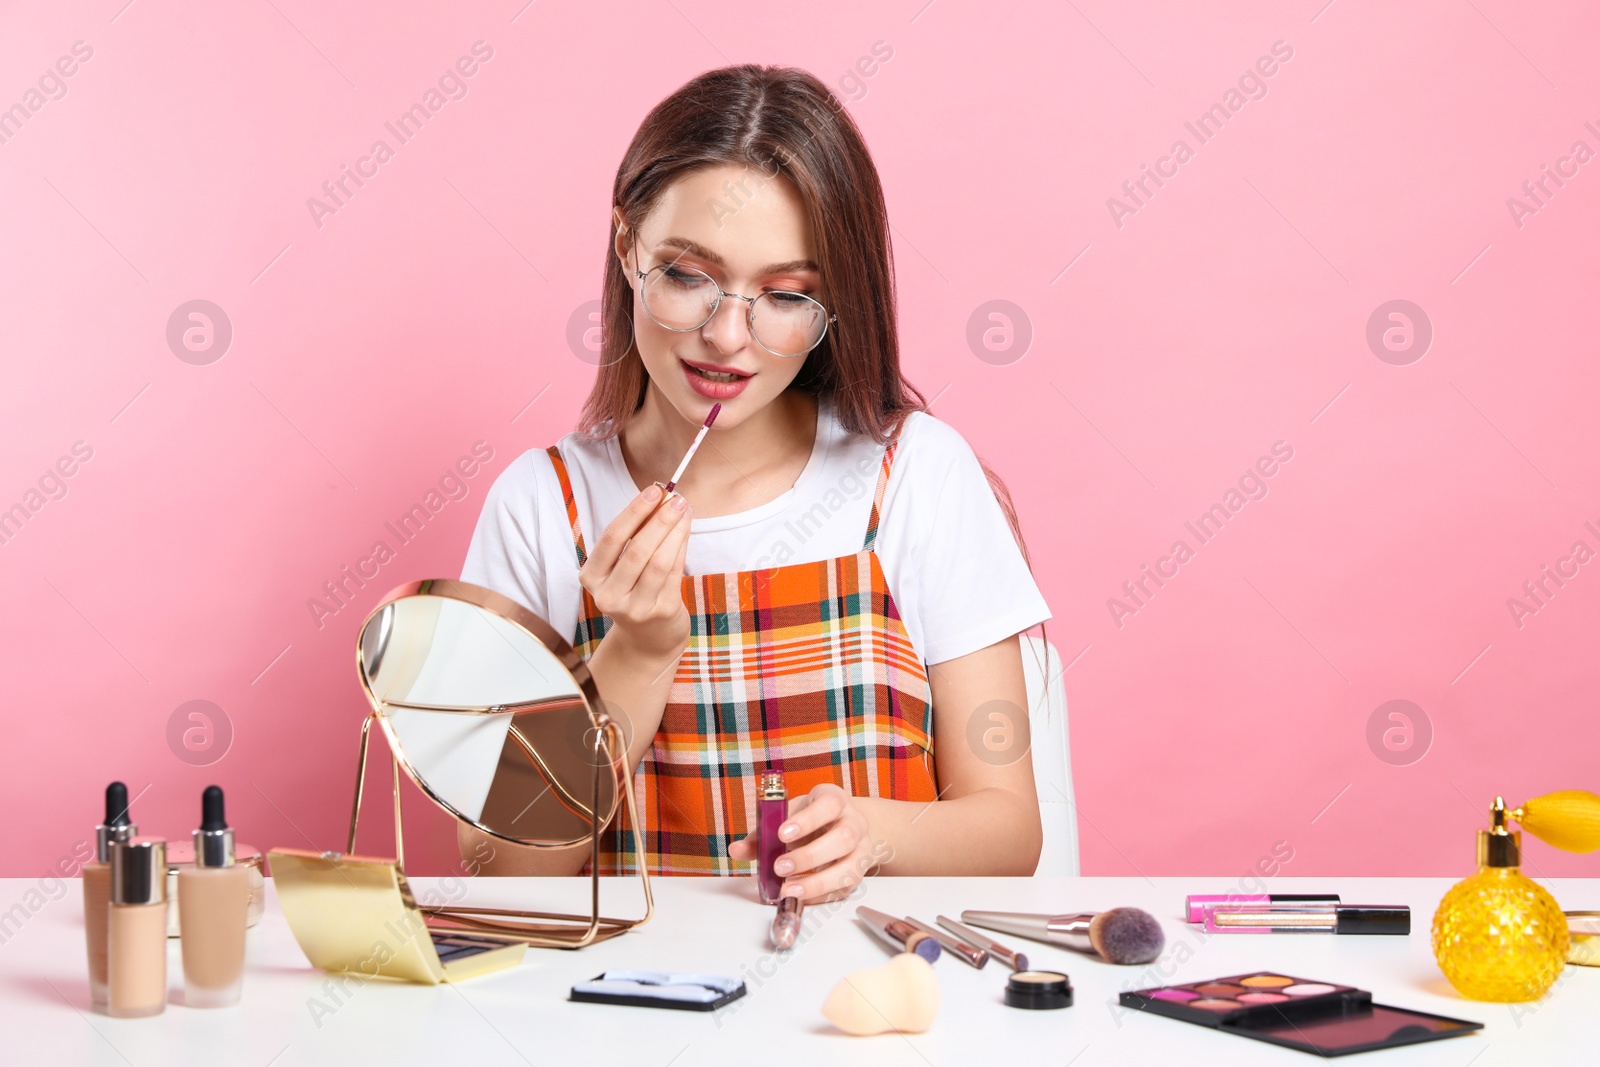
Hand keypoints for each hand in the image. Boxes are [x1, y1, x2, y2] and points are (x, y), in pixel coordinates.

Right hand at [580, 483, 691, 661]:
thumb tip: (659, 497)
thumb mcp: (622, 566)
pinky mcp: (660, 612)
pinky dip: (681, 546)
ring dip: (674, 531)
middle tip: (675, 498)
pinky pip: (674, 573)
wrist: (647, 638)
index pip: (611, 538)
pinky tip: (686, 529)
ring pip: (658, 561)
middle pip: (636, 550)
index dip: (634, 512)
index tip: (653, 490)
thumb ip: (634, 535)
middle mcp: (609, 595)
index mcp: (592, 578)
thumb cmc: (633, 589)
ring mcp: (635, 608)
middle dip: (658, 519)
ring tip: (684, 509)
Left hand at [729, 783, 880, 903]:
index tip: (782, 833)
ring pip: (850, 867)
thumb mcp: (789, 815)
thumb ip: (763, 832)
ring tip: (789, 889)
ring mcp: (861, 849)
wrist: (844, 825)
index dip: (807, 820)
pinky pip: (844, 888)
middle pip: (843, 838)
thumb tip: (736, 850)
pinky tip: (800, 896)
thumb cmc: (811, 818)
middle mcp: (854, 823)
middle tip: (780, 866)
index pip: (828, 805)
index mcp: (835, 800)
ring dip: (818, 882)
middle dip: (810, 855)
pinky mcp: (859, 873)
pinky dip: (820, 895)